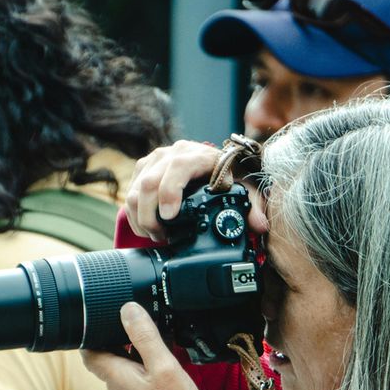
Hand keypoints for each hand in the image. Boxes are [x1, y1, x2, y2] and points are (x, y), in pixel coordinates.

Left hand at [82, 303, 220, 389]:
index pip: (88, 350)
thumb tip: (128, 309)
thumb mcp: (164, 367)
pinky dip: (143, 358)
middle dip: (112, 333)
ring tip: (149, 328)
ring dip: (130, 345)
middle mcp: (118, 386)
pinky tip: (161, 351)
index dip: (89, 330)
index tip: (100, 313)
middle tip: (129, 316)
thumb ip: (145, 337)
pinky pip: (136, 372)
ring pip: (121, 362)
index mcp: (116, 376)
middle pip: (104, 354)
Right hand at [126, 141, 269, 240]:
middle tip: (161, 237)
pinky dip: (135, 214)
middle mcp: (172, 153)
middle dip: (150, 217)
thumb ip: (252, 206)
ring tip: (155, 235)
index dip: (169, 193)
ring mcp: (155, 160)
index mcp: (197, 154)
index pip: (177, 168)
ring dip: (140, 219)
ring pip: (134, 190)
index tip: (170, 217)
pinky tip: (147, 227)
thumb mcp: (243, 188)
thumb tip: (260, 225)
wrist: (214, 161)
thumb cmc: (227, 175)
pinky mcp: (143, 169)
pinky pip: (129, 192)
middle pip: (149, 183)